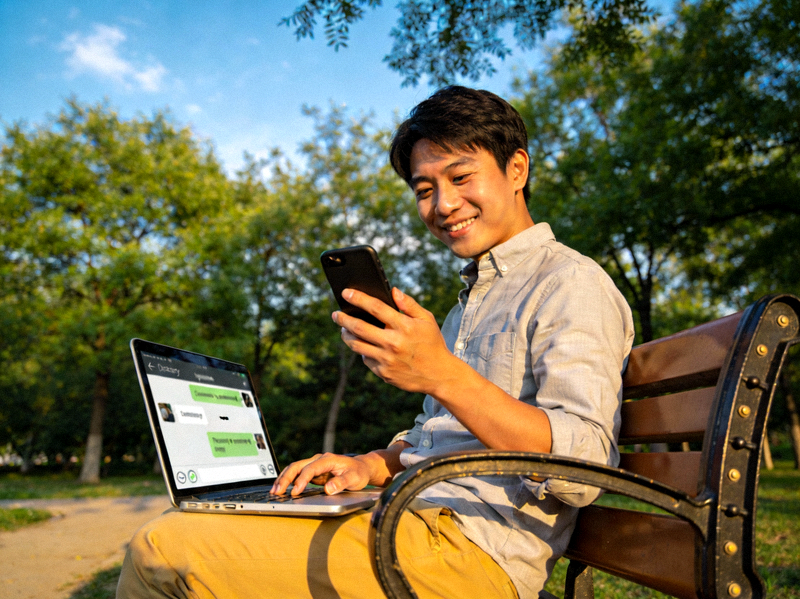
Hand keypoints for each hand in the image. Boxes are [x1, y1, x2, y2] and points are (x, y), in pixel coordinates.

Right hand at [270, 453, 372, 495]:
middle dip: (286, 478)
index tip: (296, 492)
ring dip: (284, 479)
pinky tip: (282, 489)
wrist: (361, 467)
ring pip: (295, 469)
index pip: (311, 469)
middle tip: (277, 491)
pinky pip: (298, 474)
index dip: (302, 480)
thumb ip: (341, 483)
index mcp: (327, 460)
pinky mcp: (313, 472)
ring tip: (275, 490)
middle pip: (298, 466)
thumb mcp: (354, 478)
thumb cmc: (358, 472)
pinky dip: (288, 481)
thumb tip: (328, 489)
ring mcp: (315, 465)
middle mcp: (319, 460)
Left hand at [333, 287, 461, 395]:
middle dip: (343, 319)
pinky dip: (362, 351)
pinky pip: (366, 359)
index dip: (358, 298)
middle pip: (359, 327)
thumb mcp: (427, 320)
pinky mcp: (384, 373)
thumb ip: (409, 304)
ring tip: (344, 330)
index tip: (346, 293)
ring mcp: (387, 359)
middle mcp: (393, 342)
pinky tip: (364, 346)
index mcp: (404, 326)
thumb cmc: (432, 344)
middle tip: (335, 314)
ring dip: (346, 335)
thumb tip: (393, 291)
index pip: (375, 307)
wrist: (439, 374)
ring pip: (357, 345)